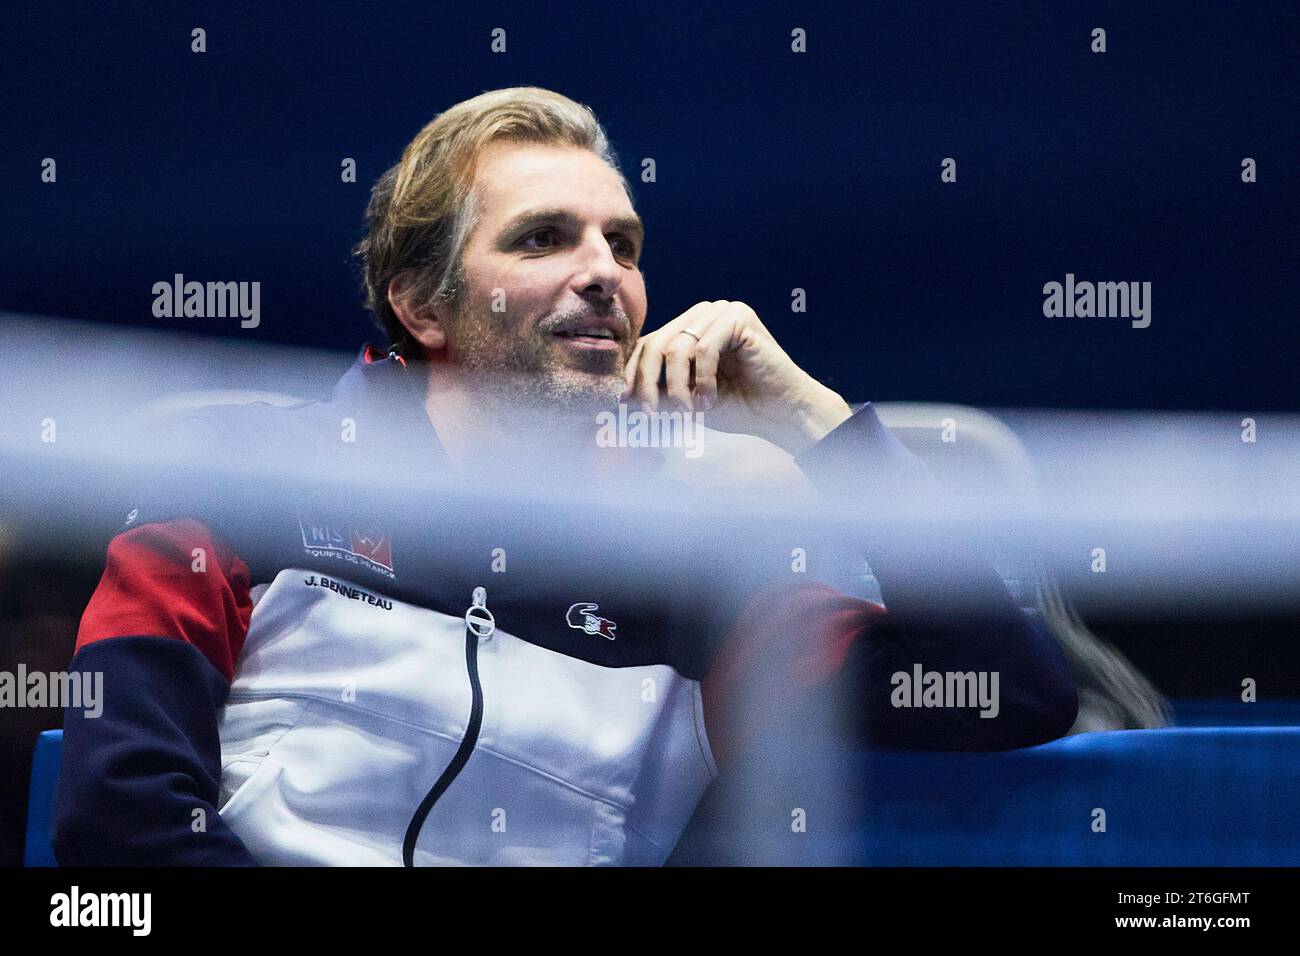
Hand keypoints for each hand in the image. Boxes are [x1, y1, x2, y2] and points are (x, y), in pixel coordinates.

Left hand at [623, 300, 851, 455]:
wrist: (780, 413)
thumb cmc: (736, 407)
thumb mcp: (685, 400)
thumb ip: (658, 391)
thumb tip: (619, 396)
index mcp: (688, 327)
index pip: (647, 344)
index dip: (632, 375)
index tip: (626, 405)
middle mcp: (702, 314)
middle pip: (656, 343)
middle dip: (647, 383)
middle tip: (649, 414)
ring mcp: (721, 311)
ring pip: (678, 347)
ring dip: (678, 387)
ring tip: (689, 412)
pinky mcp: (739, 317)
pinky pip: (705, 348)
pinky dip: (703, 380)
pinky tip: (709, 402)